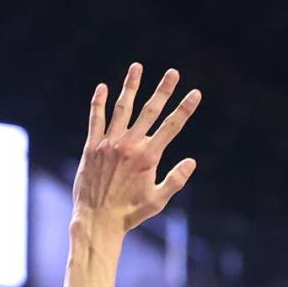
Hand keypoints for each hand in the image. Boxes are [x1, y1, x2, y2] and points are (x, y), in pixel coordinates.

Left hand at [72, 63, 200, 234]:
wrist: (97, 219)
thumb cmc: (130, 213)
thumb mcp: (158, 200)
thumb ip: (175, 180)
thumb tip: (192, 162)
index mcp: (148, 157)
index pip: (171, 127)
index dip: (185, 108)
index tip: (195, 93)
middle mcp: (130, 145)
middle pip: (150, 111)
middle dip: (164, 90)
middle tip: (173, 73)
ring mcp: (109, 142)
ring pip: (123, 108)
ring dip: (131, 86)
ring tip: (137, 67)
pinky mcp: (92, 146)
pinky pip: (96, 118)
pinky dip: (99, 102)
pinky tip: (103, 87)